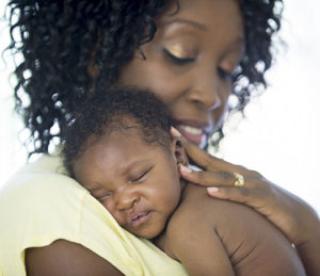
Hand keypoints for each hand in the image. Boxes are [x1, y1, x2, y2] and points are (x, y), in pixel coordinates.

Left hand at [171, 128, 319, 246]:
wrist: (296, 215)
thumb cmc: (264, 204)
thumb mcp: (241, 192)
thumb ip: (224, 186)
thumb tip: (203, 186)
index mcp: (234, 172)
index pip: (208, 158)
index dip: (189, 148)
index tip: (173, 137)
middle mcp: (241, 173)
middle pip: (211, 161)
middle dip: (190, 150)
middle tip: (172, 138)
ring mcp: (252, 183)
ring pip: (222, 178)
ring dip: (201, 175)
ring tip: (182, 171)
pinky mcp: (261, 198)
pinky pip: (241, 195)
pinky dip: (226, 194)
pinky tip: (211, 193)